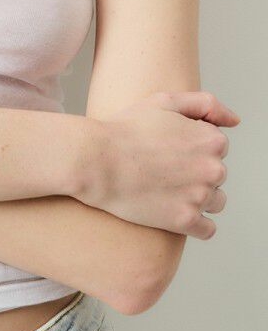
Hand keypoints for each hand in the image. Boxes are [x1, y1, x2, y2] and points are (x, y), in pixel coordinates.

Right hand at [79, 90, 240, 239]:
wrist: (95, 160)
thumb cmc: (125, 129)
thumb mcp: (164, 101)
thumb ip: (206, 104)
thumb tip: (235, 121)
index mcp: (212, 140)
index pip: (216, 148)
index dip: (190, 147)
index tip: (167, 149)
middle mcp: (213, 168)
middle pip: (217, 175)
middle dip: (195, 173)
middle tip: (161, 169)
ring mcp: (200, 196)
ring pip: (215, 202)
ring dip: (196, 197)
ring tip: (165, 189)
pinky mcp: (185, 221)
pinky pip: (207, 229)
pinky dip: (194, 223)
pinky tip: (171, 210)